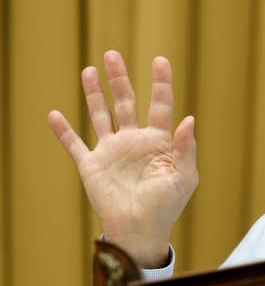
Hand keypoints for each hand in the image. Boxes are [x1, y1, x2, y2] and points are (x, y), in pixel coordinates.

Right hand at [48, 50, 198, 267]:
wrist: (140, 230)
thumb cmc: (167, 205)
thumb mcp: (184, 177)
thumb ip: (186, 148)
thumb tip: (189, 119)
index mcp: (159, 141)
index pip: (160, 106)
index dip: (161, 83)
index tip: (160, 60)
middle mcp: (135, 141)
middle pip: (127, 102)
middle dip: (120, 80)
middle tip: (112, 55)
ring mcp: (112, 151)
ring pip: (101, 115)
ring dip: (95, 94)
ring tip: (89, 70)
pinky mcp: (92, 165)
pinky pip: (75, 145)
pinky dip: (63, 131)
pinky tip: (54, 114)